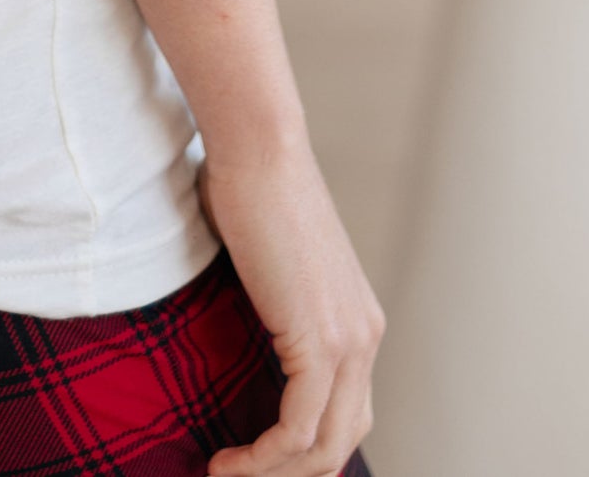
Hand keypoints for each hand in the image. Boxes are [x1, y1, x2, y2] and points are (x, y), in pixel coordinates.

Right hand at [202, 132, 383, 476]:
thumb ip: (268, 308)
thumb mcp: (268, 266)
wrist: (258, 146)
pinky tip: (227, 460)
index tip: (253, 457)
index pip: (346, 414)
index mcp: (358, 321)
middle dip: (291, 473)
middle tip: (239, 476)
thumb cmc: (248, 189)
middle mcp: (365, 336)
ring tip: (223, 476)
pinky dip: (263, 457)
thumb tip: (237, 333)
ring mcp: (349, 339)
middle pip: (342, 440)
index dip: (304, 450)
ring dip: (272, 474)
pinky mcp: (319, 339)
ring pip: (323, 446)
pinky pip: (298, 427)